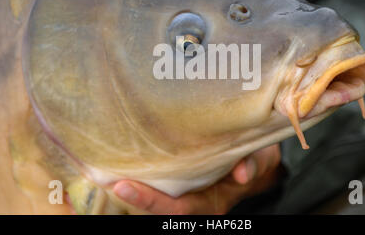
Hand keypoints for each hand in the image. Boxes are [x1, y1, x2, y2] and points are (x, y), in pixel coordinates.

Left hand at [112, 144, 282, 213]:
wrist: (255, 158)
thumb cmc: (257, 157)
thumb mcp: (261, 158)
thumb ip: (253, 164)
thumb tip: (241, 174)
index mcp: (213, 202)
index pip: (178, 208)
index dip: (152, 201)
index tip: (126, 187)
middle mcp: (195, 201)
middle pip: (159, 206)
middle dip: (132, 196)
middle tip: (105, 180)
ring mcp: (187, 191)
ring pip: (157, 195)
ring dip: (133, 187)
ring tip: (103, 172)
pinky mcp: (182, 178)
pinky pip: (159, 181)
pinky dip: (141, 176)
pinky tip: (120, 162)